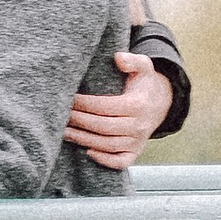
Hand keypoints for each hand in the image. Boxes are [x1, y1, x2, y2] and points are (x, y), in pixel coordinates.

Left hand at [64, 50, 169, 170]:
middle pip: (103, 126)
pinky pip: (121, 162)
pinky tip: (87, 152)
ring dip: (84, 140)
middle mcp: (138, 125)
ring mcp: (137, 141)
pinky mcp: (135, 152)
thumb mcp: (143, 66)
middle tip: (60, 116)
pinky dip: (105, 161)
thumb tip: (118, 57)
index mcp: (137, 104)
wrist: (160, 103)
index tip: (68, 99)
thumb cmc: (144, 83)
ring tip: (64, 132)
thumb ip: (131, 60)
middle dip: (79, 121)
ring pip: (108, 145)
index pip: (104, 106)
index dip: (84, 104)